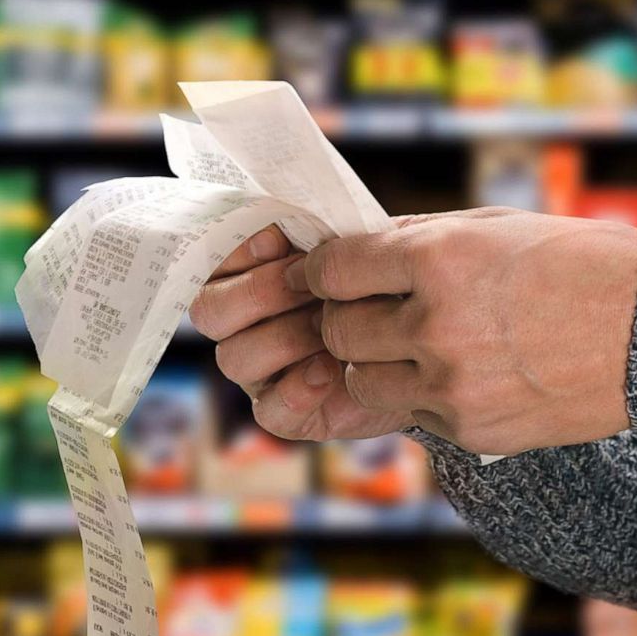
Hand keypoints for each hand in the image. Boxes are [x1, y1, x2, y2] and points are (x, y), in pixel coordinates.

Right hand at [190, 225, 414, 441]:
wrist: (426, 340)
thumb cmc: (382, 285)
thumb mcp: (355, 249)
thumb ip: (319, 235)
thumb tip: (287, 220)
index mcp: (248, 279)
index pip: (210, 264)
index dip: (236, 252)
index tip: (278, 240)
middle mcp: (244, 327)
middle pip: (210, 312)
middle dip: (259, 292)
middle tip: (312, 287)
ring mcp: (262, 374)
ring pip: (234, 358)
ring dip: (284, 337)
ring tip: (331, 327)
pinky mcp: (290, 414)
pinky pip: (269, 411)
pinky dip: (297, 389)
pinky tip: (331, 370)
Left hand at [292, 208, 636, 454]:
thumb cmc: (582, 265)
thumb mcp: (498, 228)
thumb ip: (421, 238)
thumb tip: (359, 245)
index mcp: (439, 259)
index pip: (335, 270)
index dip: (322, 273)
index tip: (326, 277)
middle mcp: (435, 323)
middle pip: (339, 330)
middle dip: (346, 318)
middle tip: (372, 311)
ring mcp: (451, 383)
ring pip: (362, 380)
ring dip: (376, 363)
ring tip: (416, 347)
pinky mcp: (469, 428)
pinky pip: (412, 413)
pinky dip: (423, 394)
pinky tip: (466, 373)